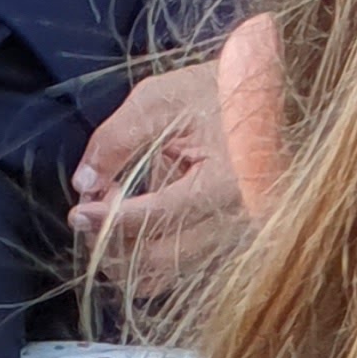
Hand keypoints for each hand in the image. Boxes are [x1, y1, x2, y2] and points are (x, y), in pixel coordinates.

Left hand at [71, 19, 268, 292]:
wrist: (278, 89)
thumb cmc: (221, 86)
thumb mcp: (161, 99)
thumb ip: (116, 140)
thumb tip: (84, 184)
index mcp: (227, 185)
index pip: (157, 219)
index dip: (109, 220)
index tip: (78, 211)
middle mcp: (238, 222)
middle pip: (159, 262)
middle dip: (112, 240)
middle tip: (89, 209)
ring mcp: (238, 235)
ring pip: (167, 271)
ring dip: (126, 248)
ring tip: (110, 208)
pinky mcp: (230, 237)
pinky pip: (180, 261)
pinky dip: (147, 248)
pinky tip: (132, 215)